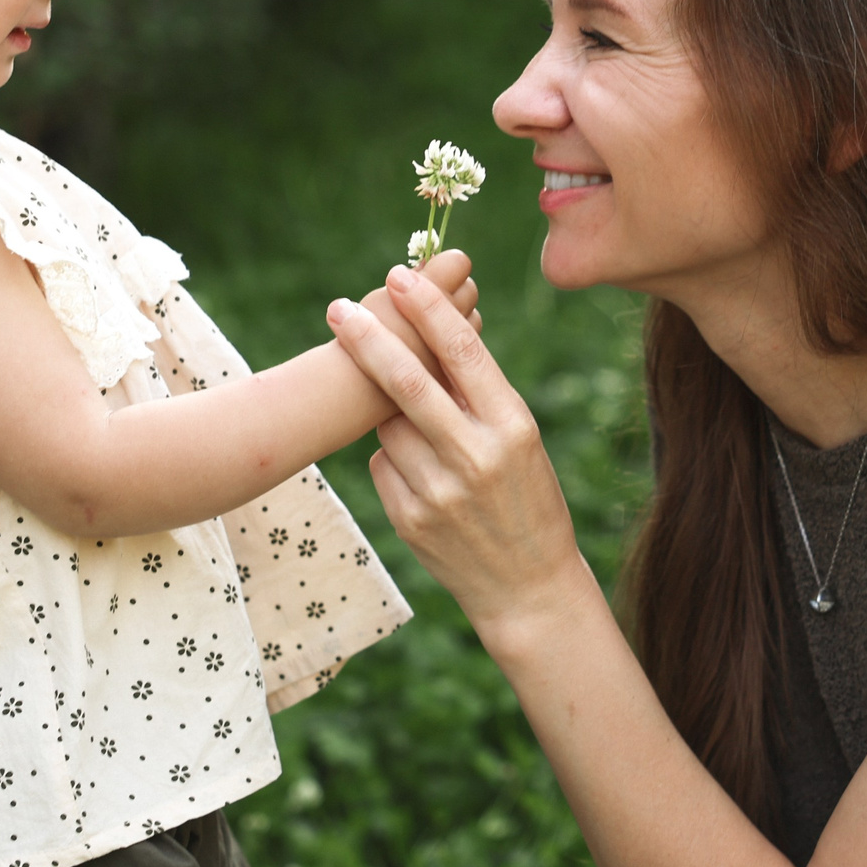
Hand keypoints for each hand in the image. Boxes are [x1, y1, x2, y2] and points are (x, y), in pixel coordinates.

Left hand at [325, 264, 582, 643]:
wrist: (529, 589)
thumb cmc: (528, 499)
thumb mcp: (521, 441)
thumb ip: (478, 395)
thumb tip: (430, 332)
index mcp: (512, 425)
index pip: (462, 352)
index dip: (427, 310)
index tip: (399, 277)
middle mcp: (476, 456)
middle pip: (406, 383)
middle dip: (367, 339)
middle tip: (338, 308)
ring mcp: (439, 492)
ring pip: (388, 427)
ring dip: (394, 421)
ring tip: (434, 449)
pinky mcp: (410, 520)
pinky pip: (383, 465)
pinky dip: (394, 462)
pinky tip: (427, 485)